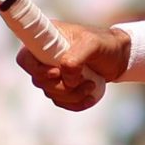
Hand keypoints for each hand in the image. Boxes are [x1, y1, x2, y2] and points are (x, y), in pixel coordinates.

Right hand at [15, 22, 130, 111]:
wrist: (120, 56)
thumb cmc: (105, 44)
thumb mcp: (92, 44)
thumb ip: (75, 58)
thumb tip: (64, 77)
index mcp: (45, 41)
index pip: (25, 59)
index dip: (36, 70)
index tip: (57, 73)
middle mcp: (45, 57)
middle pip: (38, 81)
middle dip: (61, 86)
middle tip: (83, 80)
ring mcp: (53, 73)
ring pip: (51, 93)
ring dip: (71, 95)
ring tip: (91, 85)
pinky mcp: (63, 86)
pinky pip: (61, 102)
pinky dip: (74, 104)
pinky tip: (90, 98)